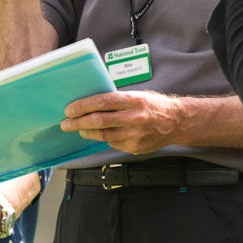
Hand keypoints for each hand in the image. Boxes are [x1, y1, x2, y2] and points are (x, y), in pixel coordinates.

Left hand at [60, 90, 186, 154]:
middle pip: (98, 121)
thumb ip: (116, 100)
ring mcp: (135, 135)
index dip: (82, 106)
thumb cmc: (153, 105)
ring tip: (79, 129)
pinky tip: (101, 134)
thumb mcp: (136, 95)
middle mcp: (134, 118)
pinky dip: (105, 138)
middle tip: (66, 123)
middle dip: (78, 122)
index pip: (101, 102)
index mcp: (132, 100)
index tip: (69, 109)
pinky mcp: (136, 148)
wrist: (176, 122)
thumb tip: (90, 103)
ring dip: (87, 132)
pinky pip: (114, 143)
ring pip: (103, 135)